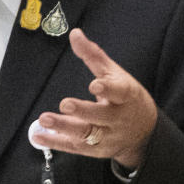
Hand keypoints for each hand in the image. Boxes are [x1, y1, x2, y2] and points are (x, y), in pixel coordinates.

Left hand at [35, 28, 157, 169]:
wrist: (145, 131)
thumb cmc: (126, 97)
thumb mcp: (115, 73)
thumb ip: (93, 55)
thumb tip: (75, 34)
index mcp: (126, 96)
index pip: (120, 92)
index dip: (108, 88)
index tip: (95, 84)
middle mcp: (117, 118)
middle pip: (100, 116)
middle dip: (83, 111)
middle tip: (65, 104)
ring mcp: (107, 136)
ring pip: (86, 134)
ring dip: (64, 127)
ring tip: (45, 119)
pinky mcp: (96, 150)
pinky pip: (75, 147)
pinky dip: (56, 142)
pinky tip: (39, 136)